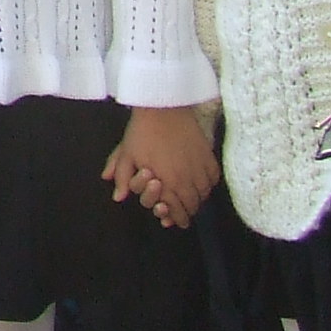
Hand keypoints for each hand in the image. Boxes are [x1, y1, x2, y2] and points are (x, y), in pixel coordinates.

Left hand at [104, 106, 217, 227]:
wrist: (164, 109)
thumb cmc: (142, 132)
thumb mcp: (126, 155)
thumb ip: (123, 178)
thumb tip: (118, 198)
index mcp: (167, 184)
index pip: (176, 211)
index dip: (175, 219)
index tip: (174, 222)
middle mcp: (187, 181)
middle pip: (192, 206)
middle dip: (186, 212)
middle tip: (182, 213)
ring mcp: (200, 170)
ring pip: (204, 195)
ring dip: (197, 199)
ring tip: (190, 199)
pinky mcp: (210, 159)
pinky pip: (212, 180)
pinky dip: (207, 185)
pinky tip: (200, 183)